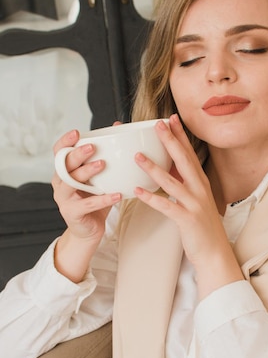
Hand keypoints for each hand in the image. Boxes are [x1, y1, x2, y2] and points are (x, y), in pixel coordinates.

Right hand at [51, 127, 121, 282]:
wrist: (90, 230)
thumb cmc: (95, 200)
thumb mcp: (100, 177)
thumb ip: (106, 155)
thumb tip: (118, 127)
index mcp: (65, 171)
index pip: (59, 152)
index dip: (65, 141)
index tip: (77, 132)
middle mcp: (60, 183)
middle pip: (63, 165)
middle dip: (77, 154)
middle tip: (92, 147)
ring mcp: (64, 199)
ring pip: (71, 182)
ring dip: (86, 172)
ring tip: (102, 165)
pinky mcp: (72, 213)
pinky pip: (87, 205)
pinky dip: (103, 199)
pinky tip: (117, 195)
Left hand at [134, 115, 242, 298]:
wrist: (215, 253)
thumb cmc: (202, 227)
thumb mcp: (196, 200)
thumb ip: (184, 184)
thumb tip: (168, 169)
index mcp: (201, 183)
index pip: (190, 154)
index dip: (180, 135)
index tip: (171, 118)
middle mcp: (200, 190)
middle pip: (184, 161)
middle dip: (170, 141)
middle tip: (157, 124)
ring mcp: (195, 204)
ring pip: (172, 182)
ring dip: (154, 168)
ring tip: (137, 156)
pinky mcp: (187, 219)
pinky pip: (166, 206)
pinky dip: (151, 198)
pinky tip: (137, 191)